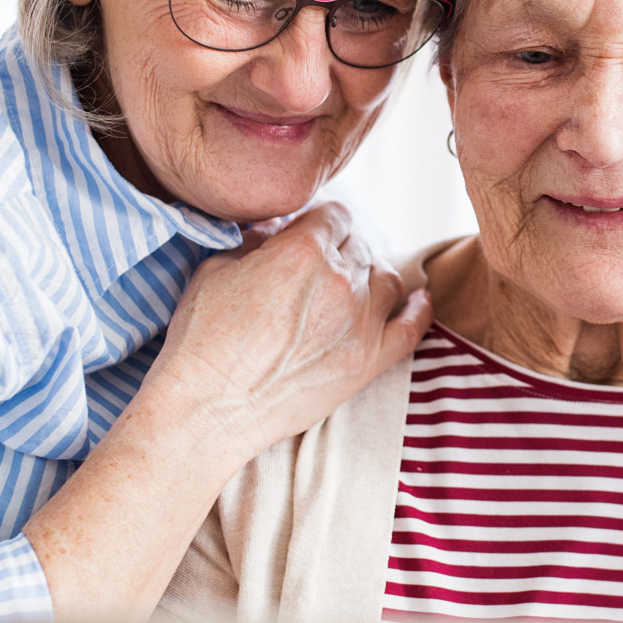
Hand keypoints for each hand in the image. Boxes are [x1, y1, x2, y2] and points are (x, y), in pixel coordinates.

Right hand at [143, 202, 431, 464]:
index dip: (321, 220)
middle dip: (342, 248)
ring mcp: (361, 323)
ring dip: (373, 274)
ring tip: (356, 283)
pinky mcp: (368, 363)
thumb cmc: (202, 338)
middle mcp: (341, 281)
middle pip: (360, 245)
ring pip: (388, 279)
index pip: (334, 214)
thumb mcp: (217, 268)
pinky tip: (420, 299)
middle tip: (324, 264)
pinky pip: (412, 328)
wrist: (209, 408)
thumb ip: (256, 240)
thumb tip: (278, 230)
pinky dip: (419, 309)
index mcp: (303, 250)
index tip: (311, 231)